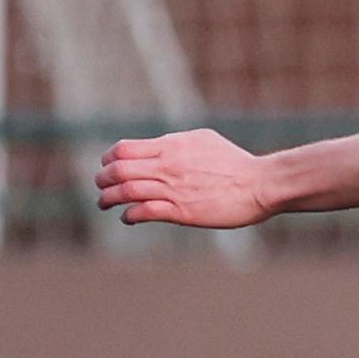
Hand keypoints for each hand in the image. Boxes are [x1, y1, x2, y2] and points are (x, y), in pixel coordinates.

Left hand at [95, 129, 278, 229]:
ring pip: (126, 191)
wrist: (257, 184)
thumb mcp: (203, 140)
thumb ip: (177, 142)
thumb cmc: (234, 162)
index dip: (109, 158)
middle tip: (100, 185)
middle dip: (103, 179)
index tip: (107, 165)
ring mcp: (172, 189)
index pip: (124, 149)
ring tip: (104, 203)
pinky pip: (144, 212)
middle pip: (119, 170)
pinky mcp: (181, 211)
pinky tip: (127, 218)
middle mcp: (167, 165)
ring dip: (109, 199)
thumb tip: (160, 144)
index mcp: (171, 146)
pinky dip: (130, 215)